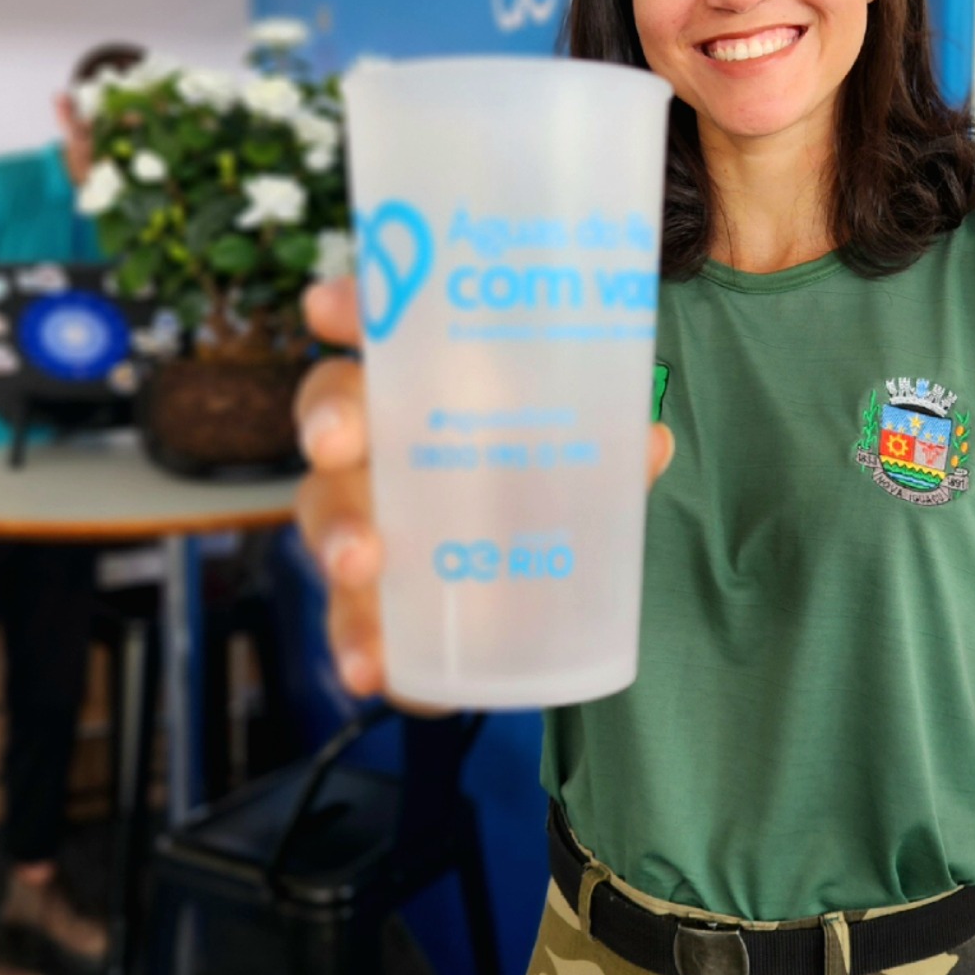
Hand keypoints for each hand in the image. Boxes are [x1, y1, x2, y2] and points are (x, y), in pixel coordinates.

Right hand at [292, 276, 675, 700]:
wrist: (532, 614)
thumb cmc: (541, 495)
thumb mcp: (579, 465)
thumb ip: (607, 452)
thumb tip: (650, 440)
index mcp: (427, 387)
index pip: (380, 331)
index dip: (349, 310)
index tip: (324, 308)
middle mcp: (379, 445)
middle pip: (333, 412)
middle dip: (329, 419)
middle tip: (336, 441)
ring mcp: (364, 522)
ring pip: (323, 511)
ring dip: (336, 533)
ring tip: (361, 562)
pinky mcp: (371, 605)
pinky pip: (348, 619)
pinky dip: (354, 642)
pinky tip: (368, 666)